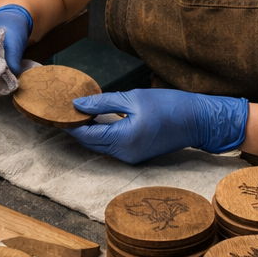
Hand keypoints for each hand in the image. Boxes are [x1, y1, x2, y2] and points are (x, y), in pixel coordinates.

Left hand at [65, 88, 247, 164]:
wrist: (199, 121)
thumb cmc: (169, 105)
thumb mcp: (132, 98)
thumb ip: (102, 103)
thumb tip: (77, 104)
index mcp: (123, 139)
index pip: (86, 135)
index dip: (70, 124)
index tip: (58, 111)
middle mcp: (125, 153)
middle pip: (91, 143)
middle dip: (77, 129)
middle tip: (66, 110)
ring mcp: (132, 157)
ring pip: (101, 146)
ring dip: (89, 132)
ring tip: (79, 112)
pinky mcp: (137, 156)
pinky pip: (112, 147)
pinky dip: (102, 135)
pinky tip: (97, 120)